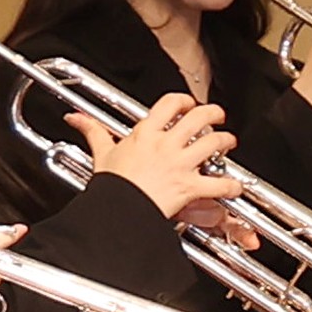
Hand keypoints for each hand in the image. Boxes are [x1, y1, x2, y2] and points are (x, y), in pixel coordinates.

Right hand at [88, 92, 244, 227]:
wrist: (116, 211)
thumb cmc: (110, 186)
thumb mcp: (101, 154)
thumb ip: (93, 132)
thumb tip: (76, 118)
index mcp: (146, 134)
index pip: (170, 104)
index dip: (184, 100)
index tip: (188, 104)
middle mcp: (166, 145)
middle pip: (199, 117)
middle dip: (213, 113)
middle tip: (218, 116)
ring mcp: (180, 164)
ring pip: (214, 143)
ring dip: (226, 141)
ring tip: (228, 142)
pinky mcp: (189, 186)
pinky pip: (218, 183)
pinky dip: (231, 186)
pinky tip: (234, 186)